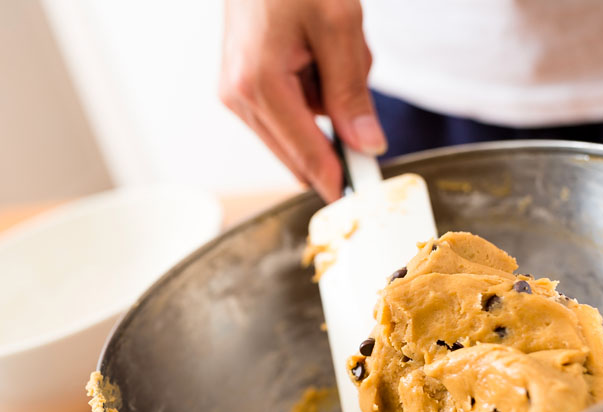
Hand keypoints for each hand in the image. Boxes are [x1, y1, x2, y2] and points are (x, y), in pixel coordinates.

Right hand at [218, 0, 385, 202]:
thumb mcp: (339, 26)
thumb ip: (352, 92)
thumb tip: (367, 144)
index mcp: (258, 85)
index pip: (306, 153)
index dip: (338, 176)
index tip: (362, 194)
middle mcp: (238, 96)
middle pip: (297, 149)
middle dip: (334, 123)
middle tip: (346, 66)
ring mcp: (235, 92)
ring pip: (295, 128)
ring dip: (324, 99)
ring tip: (328, 45)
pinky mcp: (240, 84)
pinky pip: (286, 107)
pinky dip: (310, 88)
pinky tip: (312, 49)